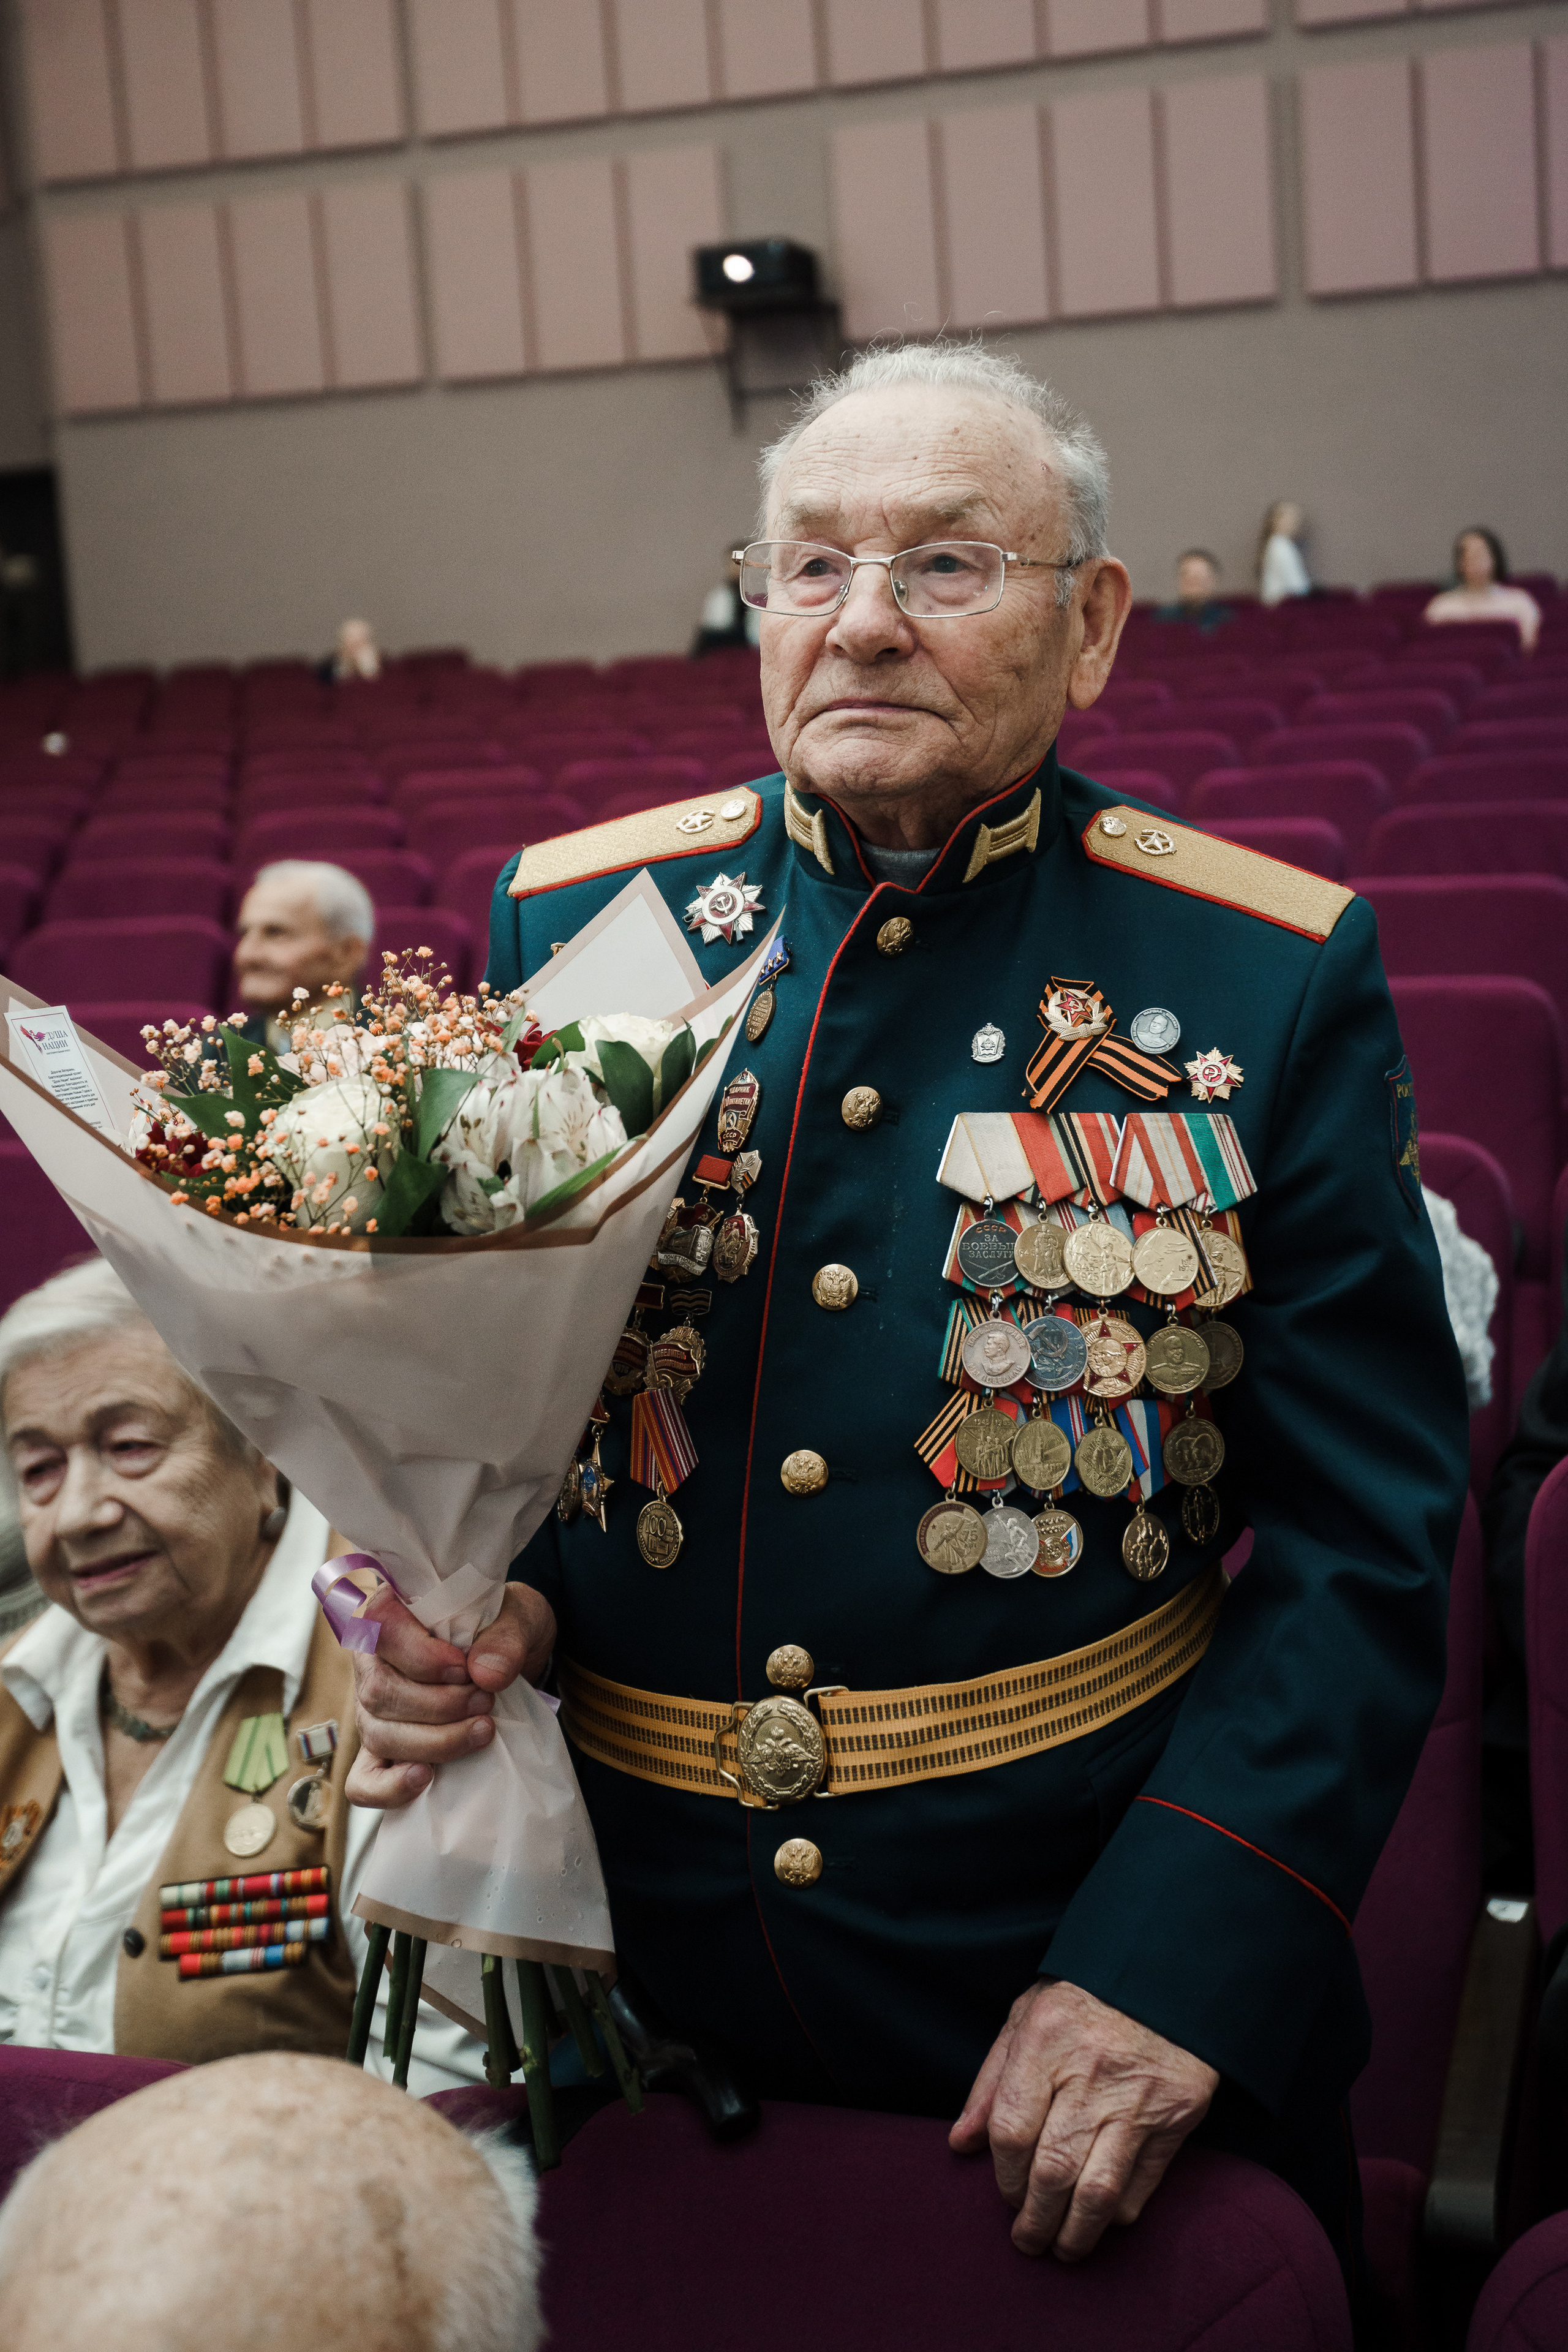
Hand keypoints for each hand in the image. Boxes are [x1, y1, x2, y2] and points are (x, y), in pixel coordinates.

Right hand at [345, 1581, 557, 1810]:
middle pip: (379, 1693)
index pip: (380, 1629)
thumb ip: (506, 1637)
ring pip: (379, 1735)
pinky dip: (389, 1787)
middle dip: (440, 1706)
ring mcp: (372, 1711)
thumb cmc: (503, 1630)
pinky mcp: (382, 1751)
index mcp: (392, 1614)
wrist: (511, 1661)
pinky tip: (425, 1779)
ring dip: (435, 1742)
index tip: (464, 1669)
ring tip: (482, 1730)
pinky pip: (363, 1781)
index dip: (420, 1656)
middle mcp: (372, 1663)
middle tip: (486, 1702)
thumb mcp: (519, 1617)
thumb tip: (486, 1674)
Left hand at [950, 1979, 1216, 2260]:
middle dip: (1034, 2219)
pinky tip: (1101, 2217)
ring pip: (1099, 2191)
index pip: (1012, 2131)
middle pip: (1053, 2171)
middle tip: (1026, 2240)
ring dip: (1075, 2233)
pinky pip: (1141, 2186)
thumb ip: (991, 2083)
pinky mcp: (1177, 2116)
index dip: (1003, 2177)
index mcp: (1045, 2041)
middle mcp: (1091, 2073)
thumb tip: (960, 2144)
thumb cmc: (1083, 1997)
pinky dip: (1118, 2213)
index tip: (1005, 2194)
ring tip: (1061, 2248)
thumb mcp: (1025, 2018)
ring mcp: (1138, 2099)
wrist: (1164, 1973)